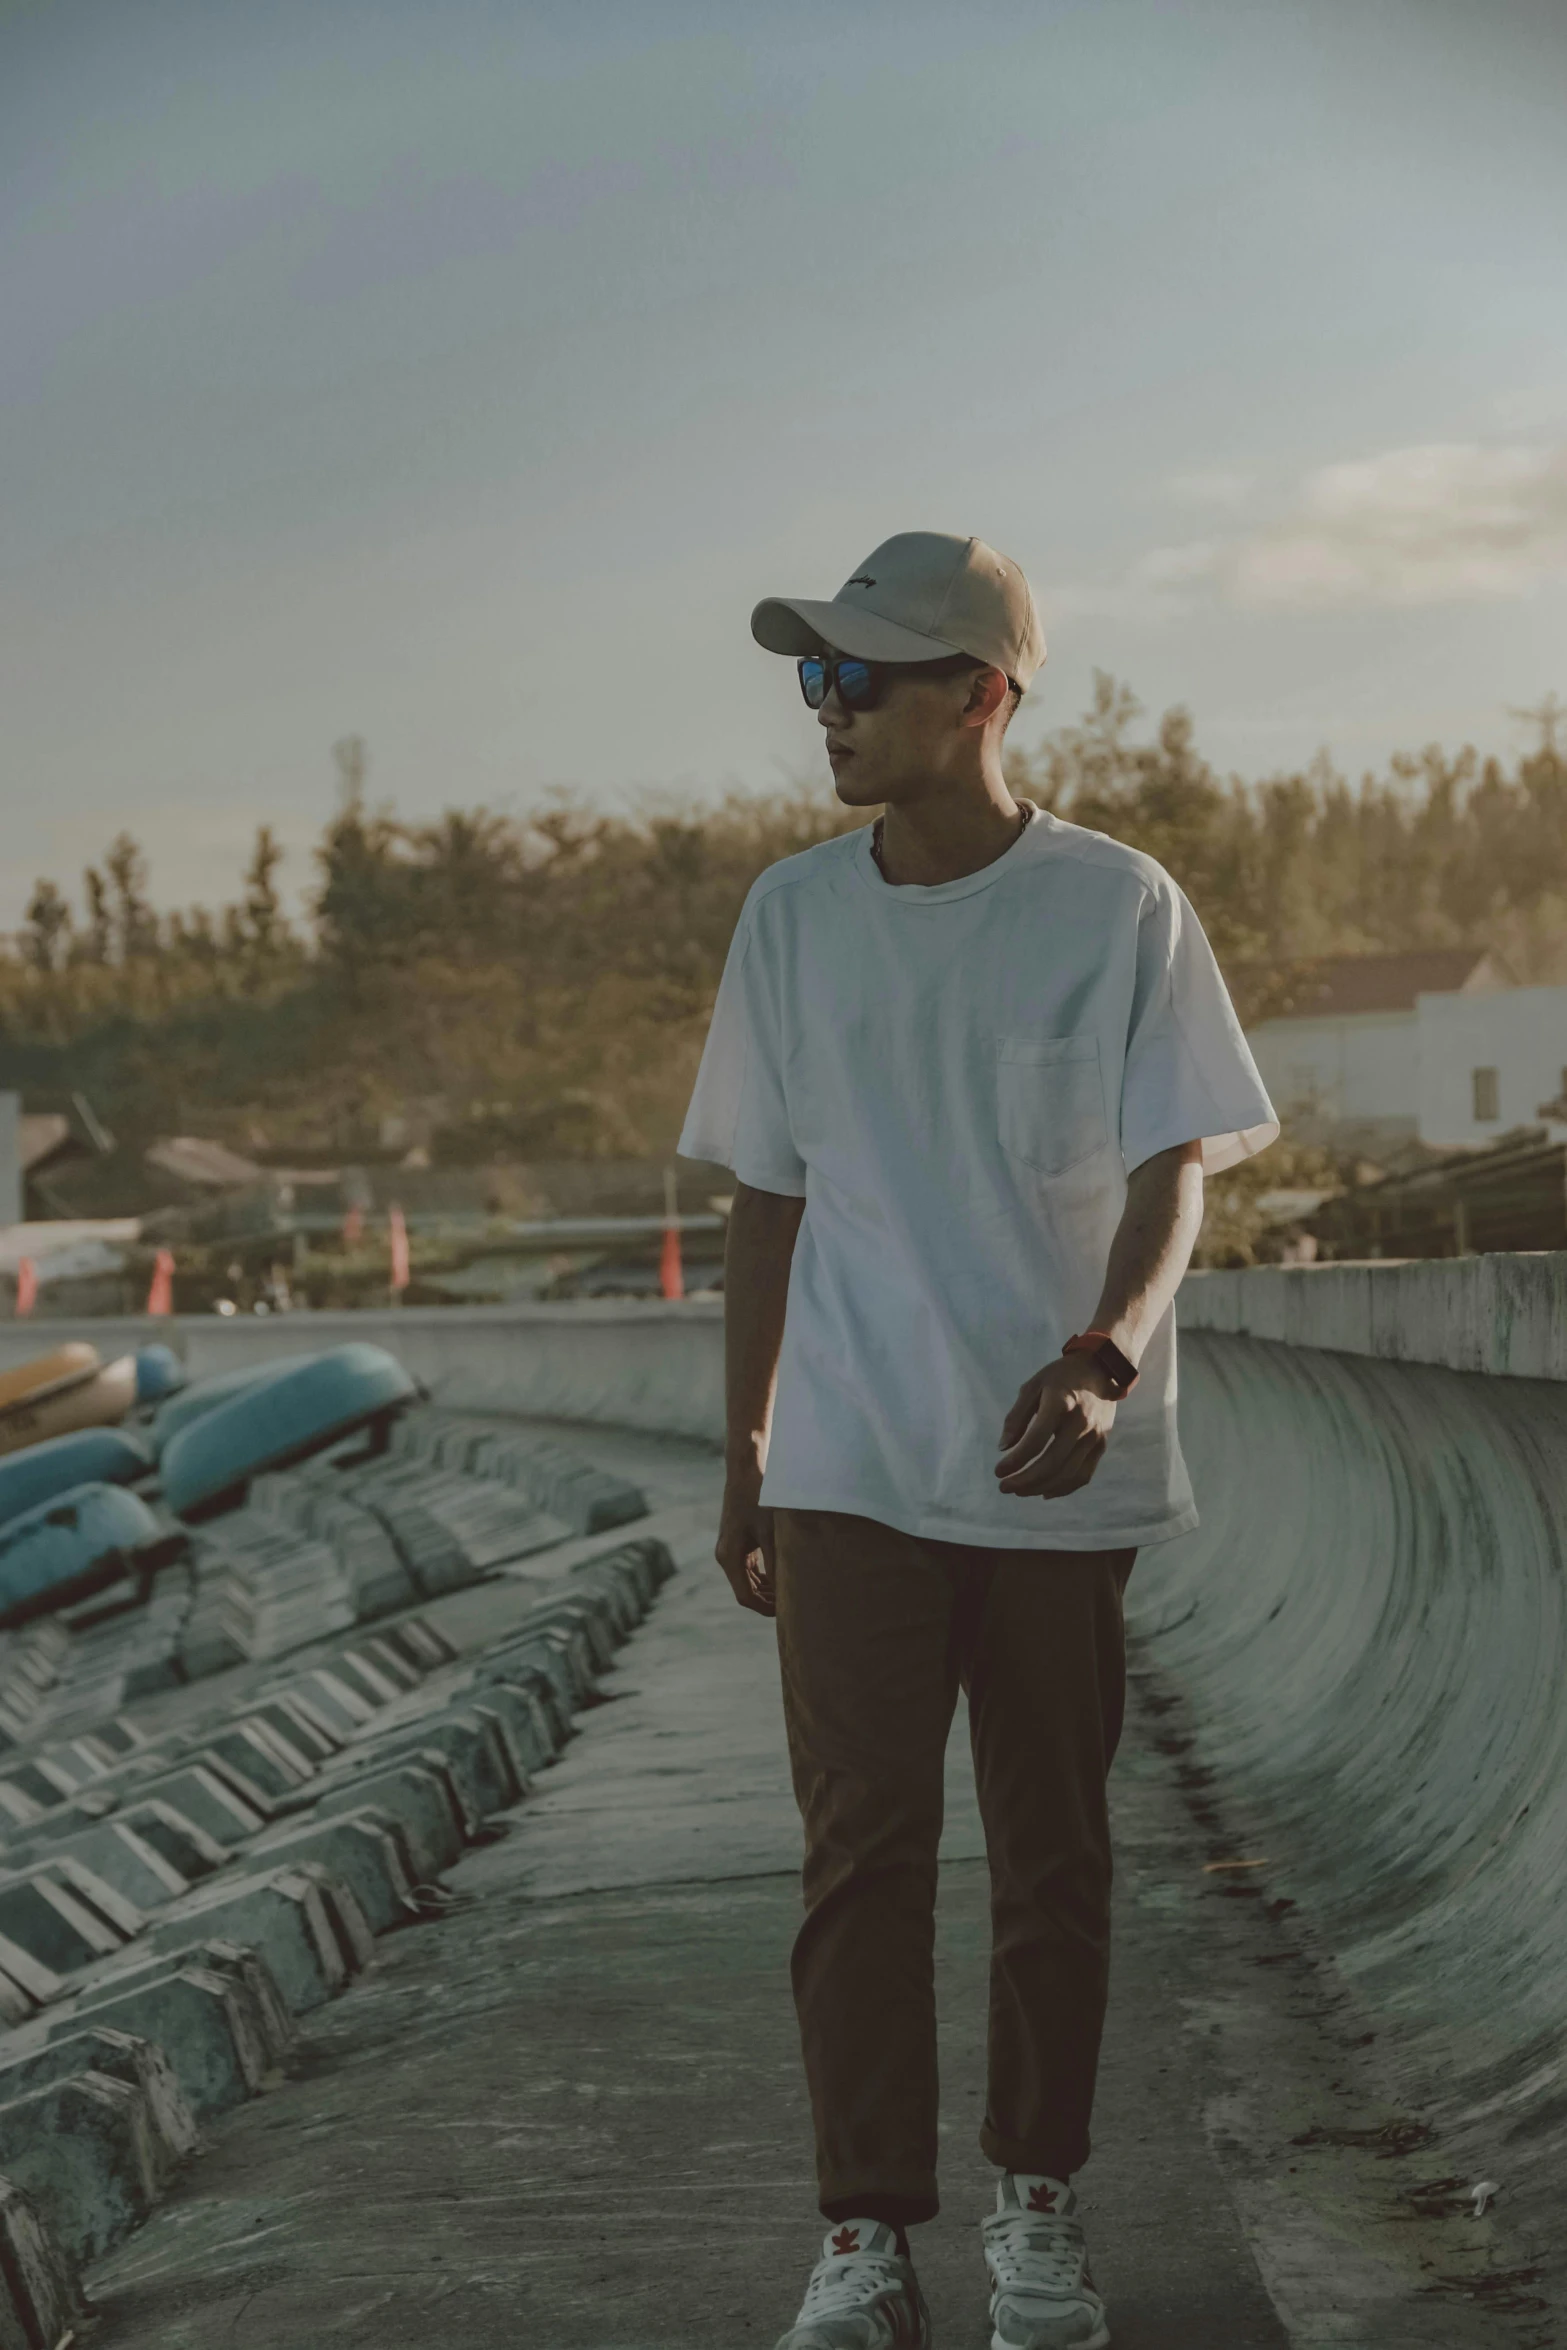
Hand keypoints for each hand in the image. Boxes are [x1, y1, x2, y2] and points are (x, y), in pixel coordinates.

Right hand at [715, 1467, 777, 1616]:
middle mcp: (726, 1555)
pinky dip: (764, 1576)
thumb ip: (776, 1562)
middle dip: (768, 1601)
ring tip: (791, 1594)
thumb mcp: (771, 1532)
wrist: (746, 1470)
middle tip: (794, 1607)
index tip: (787, 1614)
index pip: (746, 1596)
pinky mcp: (738, 1540)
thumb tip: (785, 1590)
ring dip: (767, 1589)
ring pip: (748, 1580)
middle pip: (746, 1590)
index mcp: (730, 1557)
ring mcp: (730, 1548)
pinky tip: (783, 1576)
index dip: (766, 1609)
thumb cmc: (759, 1499)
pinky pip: (749, 1567)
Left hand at [995, 1354, 1118, 1498]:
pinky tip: (1044, 1492)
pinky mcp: (1101, 1446)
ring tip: (1019, 1490)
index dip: (1016, 1460)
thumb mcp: (1033, 1386)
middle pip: (1052, 1462)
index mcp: (1061, 1403)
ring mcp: (1094, 1437)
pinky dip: (1063, 1488)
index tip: (998, 1471)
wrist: (1102, 1369)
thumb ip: (1016, 1417)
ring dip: (1040, 1487)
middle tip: (1004, 1487)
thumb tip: (1003, 1448)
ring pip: (1067, 1474)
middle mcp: (1081, 1423)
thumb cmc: (1061, 1377)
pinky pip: (1083, 1475)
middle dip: (1025, 1480)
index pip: (1036, 1440)